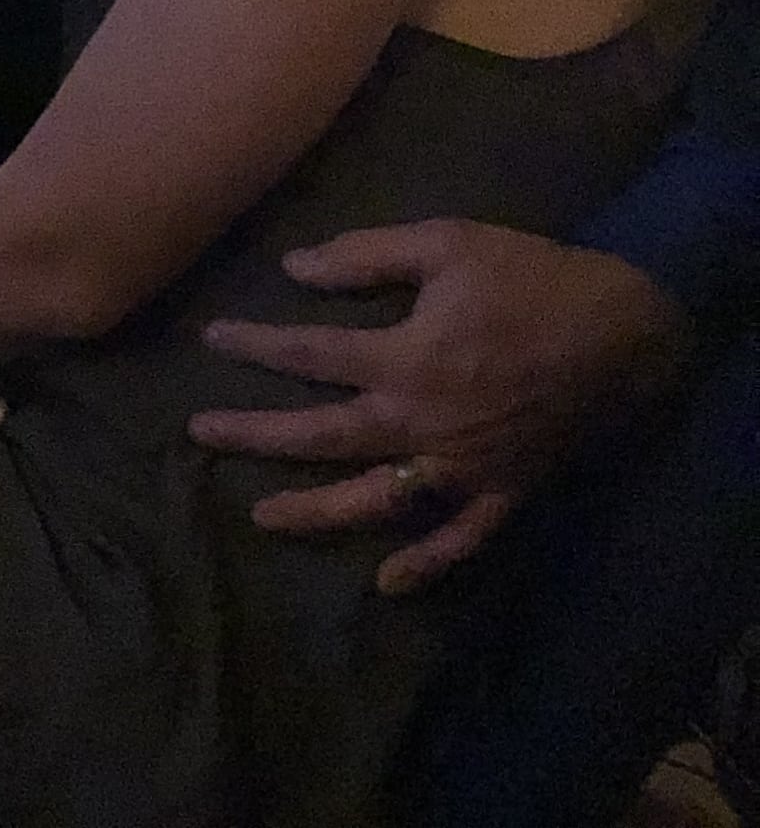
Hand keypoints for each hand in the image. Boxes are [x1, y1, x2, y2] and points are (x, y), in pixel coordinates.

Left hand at [185, 221, 689, 594]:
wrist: (627, 331)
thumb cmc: (532, 279)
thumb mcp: (448, 243)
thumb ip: (367, 256)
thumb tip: (295, 267)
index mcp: (407, 359)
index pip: (310, 355)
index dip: (256, 345)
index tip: (212, 338)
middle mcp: (424, 423)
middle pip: (323, 436)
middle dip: (256, 435)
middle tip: (200, 434)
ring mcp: (464, 466)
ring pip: (377, 499)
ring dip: (317, 510)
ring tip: (263, 516)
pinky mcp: (505, 491)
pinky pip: (462, 540)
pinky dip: (426, 565)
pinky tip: (386, 583)